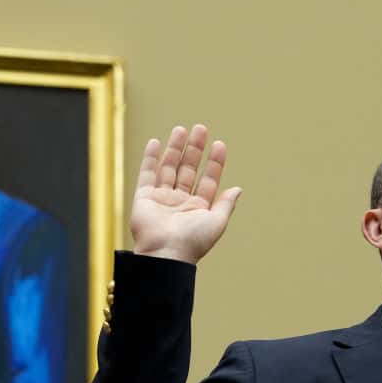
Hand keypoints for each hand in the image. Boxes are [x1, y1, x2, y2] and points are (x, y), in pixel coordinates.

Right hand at [130, 124, 241, 264]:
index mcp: (198, 209)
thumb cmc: (193, 241)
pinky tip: (156, 142)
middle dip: (195, 150)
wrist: (165, 253)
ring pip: (169, 168)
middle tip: (201, 128)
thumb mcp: (217, 222)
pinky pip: (146, 174)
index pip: (208, 180)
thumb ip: (226, 204)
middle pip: (188, 170)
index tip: (219, 144)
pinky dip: (150, 158)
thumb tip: (238, 188)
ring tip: (181, 129)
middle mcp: (179, 202)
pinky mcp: (143, 198)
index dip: (214, 162)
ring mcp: (161, 199)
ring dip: (175, 148)